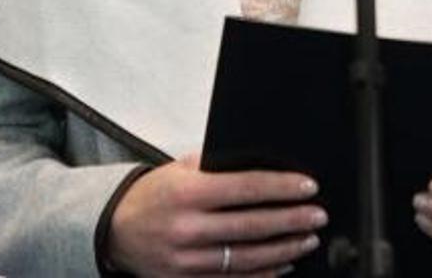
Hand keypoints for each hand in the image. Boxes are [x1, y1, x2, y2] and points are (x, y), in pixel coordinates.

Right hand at [106, 154, 326, 275]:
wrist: (113, 228)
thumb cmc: (153, 195)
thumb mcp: (181, 169)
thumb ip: (219, 168)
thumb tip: (265, 165)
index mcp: (188, 193)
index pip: (247, 188)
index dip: (282, 188)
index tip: (307, 187)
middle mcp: (188, 228)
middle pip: (252, 226)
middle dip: (291, 220)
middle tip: (317, 216)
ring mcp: (186, 260)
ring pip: (247, 258)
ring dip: (284, 249)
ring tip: (307, 239)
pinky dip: (262, 274)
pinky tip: (282, 265)